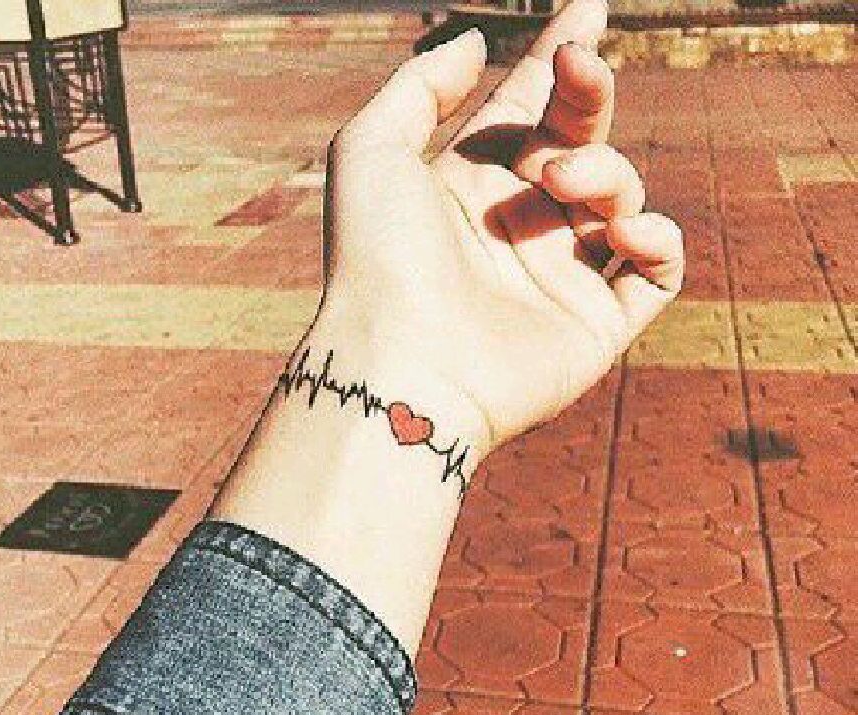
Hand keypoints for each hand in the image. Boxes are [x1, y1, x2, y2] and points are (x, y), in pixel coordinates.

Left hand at [212, 0, 684, 648]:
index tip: (586, 10)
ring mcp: (561, 276)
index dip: (560, 58)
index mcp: (471, 186)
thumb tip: (474, 42)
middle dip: (590, 92)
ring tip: (557, 183)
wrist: (402, 364)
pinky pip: (657, 267)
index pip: (530, 110)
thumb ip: (422, 84)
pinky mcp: (597, 323)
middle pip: (582, 139)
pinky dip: (656, 237)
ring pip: (622, 194)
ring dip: (604, 169)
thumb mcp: (371, 148)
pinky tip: (619, 232)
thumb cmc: (376, 258)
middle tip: (580, 65)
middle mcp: (520, 227)